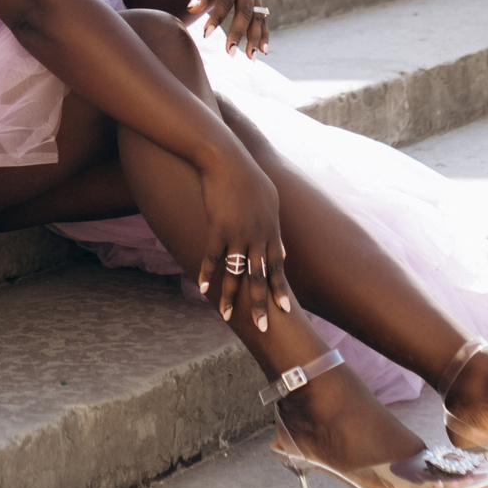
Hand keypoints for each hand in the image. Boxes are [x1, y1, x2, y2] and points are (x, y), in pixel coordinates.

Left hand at [184, 0, 270, 56]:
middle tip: (229, 52)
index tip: (206, 35)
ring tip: (250, 58)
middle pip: (246, 10)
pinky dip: (264, 34)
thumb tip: (192, 8)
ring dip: (255, 37)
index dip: (217, 17)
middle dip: (239, 32)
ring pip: (258, 16)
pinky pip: (263, 18)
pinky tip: (262, 51)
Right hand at [192, 152, 292, 330]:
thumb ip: (277, 231)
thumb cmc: (249, 177)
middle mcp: (257, 236)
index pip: (277, 267)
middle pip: (260, 276)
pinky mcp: (217, 227)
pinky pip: (212, 256)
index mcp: (271, 230)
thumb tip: (284, 252)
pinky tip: (202, 289)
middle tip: (264, 327)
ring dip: (231, 297)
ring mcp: (238, 233)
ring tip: (227, 317)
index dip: (279, 289)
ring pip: (236, 272)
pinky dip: (207, 273)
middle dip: (261, 303)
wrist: (227, 159)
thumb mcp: (271, 202)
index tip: (285, 310)